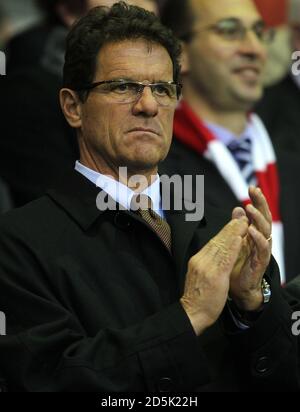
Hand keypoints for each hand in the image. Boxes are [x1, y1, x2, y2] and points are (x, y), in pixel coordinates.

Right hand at [181, 217, 247, 335]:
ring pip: (222, 246)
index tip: (233, 223)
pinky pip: (226, 258)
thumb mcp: (199, 277)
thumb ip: (206, 265)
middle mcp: (200, 261)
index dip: (224, 232)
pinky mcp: (215, 276)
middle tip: (240, 217)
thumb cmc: (198, 299)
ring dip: (233, 233)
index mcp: (197, 260)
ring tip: (243, 223)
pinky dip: (233, 247)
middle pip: (217, 241)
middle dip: (230, 228)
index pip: (212, 243)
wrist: (192, 314)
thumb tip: (214, 256)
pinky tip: (240, 238)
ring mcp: (207, 268)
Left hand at [229, 187, 271, 311]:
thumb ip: (238, 226)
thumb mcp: (236, 241)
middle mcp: (261, 240)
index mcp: (255, 233)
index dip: (256, 201)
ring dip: (257, 218)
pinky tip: (251, 230)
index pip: (258, 213)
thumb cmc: (237, 265)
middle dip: (260, 203)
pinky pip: (262, 249)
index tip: (251, 187)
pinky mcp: (260, 262)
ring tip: (250, 209)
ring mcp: (262, 251)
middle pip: (264, 218)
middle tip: (254, 191)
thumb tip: (238, 208)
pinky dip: (257, 239)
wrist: (238, 289)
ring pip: (264, 231)